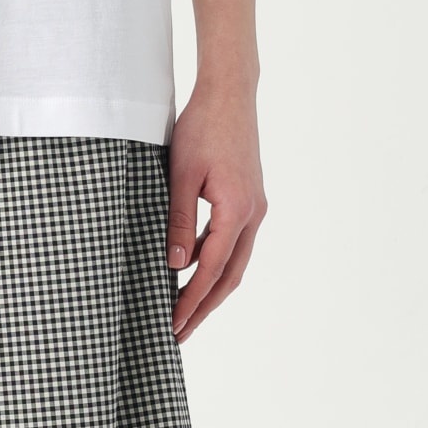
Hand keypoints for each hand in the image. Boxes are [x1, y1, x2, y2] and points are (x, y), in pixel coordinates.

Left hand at [165, 76, 267, 343]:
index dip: (191, 301)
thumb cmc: (201, 128)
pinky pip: (233, 240)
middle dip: (204, 307)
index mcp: (237, 210)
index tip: (173, 325)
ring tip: (184, 310)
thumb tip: (176, 265)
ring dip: (211, 287)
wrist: (229, 94)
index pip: (212, 270)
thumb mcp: (181, 173)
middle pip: (230, 276)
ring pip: (234, 261)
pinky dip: (215, 261)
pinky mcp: (249, 198)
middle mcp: (253, 214)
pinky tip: (193, 267)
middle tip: (178, 333)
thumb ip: (179, 219)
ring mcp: (254, 206)